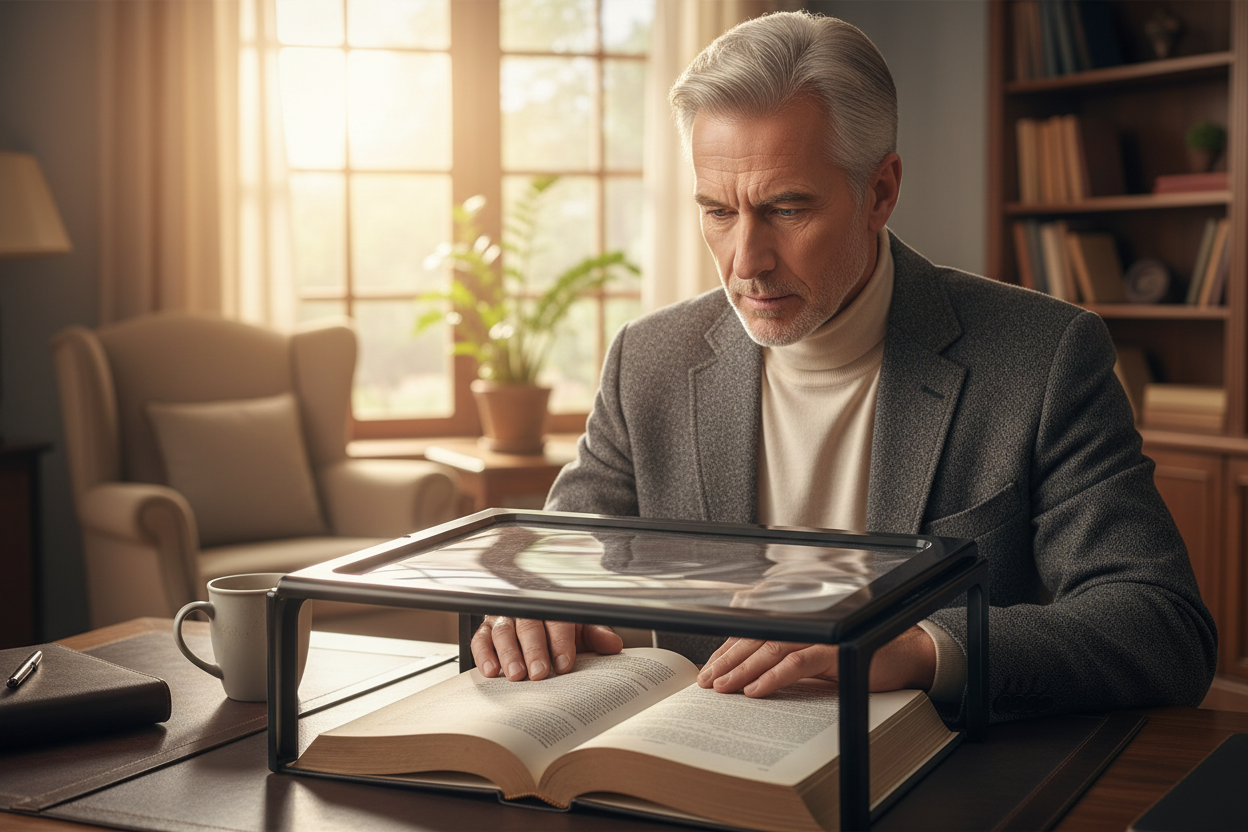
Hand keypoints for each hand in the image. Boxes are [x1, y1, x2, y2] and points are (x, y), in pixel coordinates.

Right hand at [470, 617, 622, 681]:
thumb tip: (613, 645)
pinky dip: (484, 654)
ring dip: (509, 653)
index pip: (558, 620)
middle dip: (534, 650)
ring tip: (516, 675)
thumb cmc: (560, 628)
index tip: (565, 664)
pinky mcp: (486, 630)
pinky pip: (480, 639)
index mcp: (554, 608)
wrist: (536, 620)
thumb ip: (596, 636)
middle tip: (539, 673)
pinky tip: (491, 671)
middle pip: (529, 626)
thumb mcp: (581, 630)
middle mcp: (527, 610)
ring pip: (503, 632)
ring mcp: (505, 619)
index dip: (561, 642)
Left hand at [696, 625, 936, 697]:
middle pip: (753, 640)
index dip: (726, 651)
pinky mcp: (834, 650)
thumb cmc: (855, 657)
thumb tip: (746, 677)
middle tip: (706, 681)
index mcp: (794, 623)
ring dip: (742, 669)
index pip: (750, 634)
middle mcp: (802, 624)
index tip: (708, 670)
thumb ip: (786, 659)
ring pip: (770, 650)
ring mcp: (818, 634)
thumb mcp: (814, 660)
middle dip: (726, 661)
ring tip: (722, 687)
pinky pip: (797, 662)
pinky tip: (755, 690)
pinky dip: (773, 676)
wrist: (901, 655)